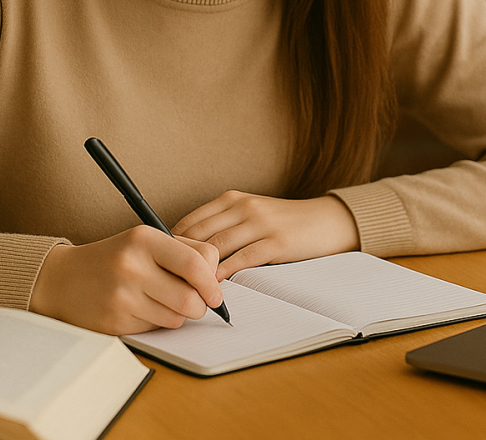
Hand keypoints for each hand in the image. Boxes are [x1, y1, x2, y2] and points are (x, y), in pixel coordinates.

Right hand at [30, 226, 223, 334]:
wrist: (62, 279)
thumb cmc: (114, 259)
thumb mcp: (145, 241)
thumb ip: (184, 252)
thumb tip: (217, 278)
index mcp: (143, 238)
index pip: (196, 261)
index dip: (213, 281)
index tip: (215, 291)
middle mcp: (132, 265)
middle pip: (191, 297)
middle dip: (199, 305)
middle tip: (194, 301)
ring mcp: (121, 296)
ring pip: (176, 318)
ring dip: (177, 315)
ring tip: (161, 301)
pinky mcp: (115, 321)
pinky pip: (155, 329)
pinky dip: (156, 322)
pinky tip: (140, 309)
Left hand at [173, 191, 360, 278]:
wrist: (324, 221)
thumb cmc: (284, 222)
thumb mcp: (250, 213)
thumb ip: (223, 225)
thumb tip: (188, 249)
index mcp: (233, 199)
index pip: (192, 220)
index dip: (173, 242)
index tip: (161, 262)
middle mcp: (243, 207)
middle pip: (201, 233)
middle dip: (181, 257)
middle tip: (165, 279)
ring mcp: (260, 223)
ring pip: (218, 246)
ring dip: (200, 269)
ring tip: (185, 286)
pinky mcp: (276, 242)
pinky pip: (244, 259)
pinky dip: (226, 272)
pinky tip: (215, 284)